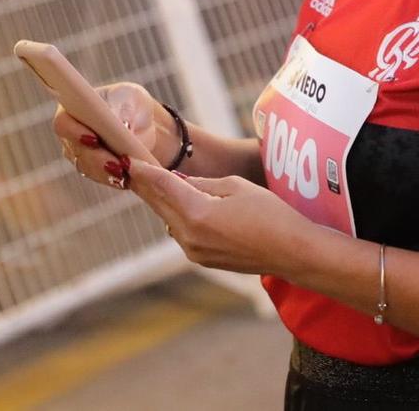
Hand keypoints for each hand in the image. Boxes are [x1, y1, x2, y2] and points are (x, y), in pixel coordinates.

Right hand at [52, 82, 179, 183]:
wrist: (142, 122)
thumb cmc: (130, 102)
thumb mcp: (130, 98)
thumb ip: (124, 110)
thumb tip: (125, 126)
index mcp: (71, 111)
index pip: (64, 123)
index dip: (75, 133)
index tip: (94, 139)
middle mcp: (70, 136)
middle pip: (76, 152)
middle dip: (97, 159)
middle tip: (116, 164)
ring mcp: (81, 156)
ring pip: (89, 169)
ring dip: (107, 174)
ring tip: (125, 174)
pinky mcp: (96, 172)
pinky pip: (103, 178)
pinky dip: (116, 180)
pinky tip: (128, 180)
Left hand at [128, 159, 314, 275]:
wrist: (292, 252)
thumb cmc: (271, 214)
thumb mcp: (236, 187)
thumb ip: (202, 184)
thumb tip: (179, 182)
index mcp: (197, 214)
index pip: (162, 186)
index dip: (143, 171)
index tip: (126, 159)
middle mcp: (189, 237)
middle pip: (159, 204)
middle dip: (145, 185)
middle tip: (127, 168)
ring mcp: (194, 252)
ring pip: (168, 219)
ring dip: (161, 201)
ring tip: (151, 182)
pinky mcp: (202, 260)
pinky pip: (181, 232)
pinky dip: (177, 216)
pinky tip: (177, 203)